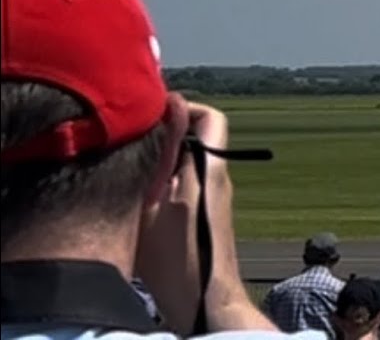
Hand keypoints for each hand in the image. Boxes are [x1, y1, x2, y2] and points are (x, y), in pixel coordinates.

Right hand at [135, 98, 272, 333]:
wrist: (203, 301)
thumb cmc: (179, 259)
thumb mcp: (155, 202)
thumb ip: (164, 153)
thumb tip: (170, 107)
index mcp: (211, 168)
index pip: (209, 116)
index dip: (180, 107)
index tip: (148, 115)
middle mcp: (218, 178)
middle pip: (197, 136)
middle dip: (165, 133)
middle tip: (133, 143)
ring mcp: (215, 197)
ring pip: (190, 160)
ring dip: (163, 159)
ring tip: (132, 171)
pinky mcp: (207, 214)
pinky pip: (188, 182)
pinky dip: (165, 181)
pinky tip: (141, 198)